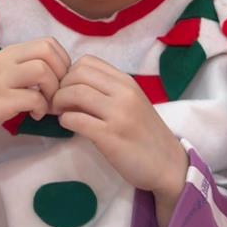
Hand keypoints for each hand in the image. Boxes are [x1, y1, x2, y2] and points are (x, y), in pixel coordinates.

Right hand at [0, 38, 69, 147]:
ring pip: (42, 71)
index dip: (62, 61)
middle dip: (61, 75)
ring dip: (52, 91)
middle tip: (56, 93)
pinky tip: (34, 115)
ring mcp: (0, 81)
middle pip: (47, 53)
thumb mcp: (2, 72)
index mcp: (9, 53)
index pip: (47, 43)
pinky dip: (41, 108)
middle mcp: (4, 62)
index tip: (59, 80)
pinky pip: (32, 98)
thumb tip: (60, 75)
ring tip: (47, 105)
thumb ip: (25, 68)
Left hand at [52, 56, 187, 202]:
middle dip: (60, 86)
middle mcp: (123, 93)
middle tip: (57, 101)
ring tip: (60, 112)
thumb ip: (106, 91)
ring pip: (74, 93)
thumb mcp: (130, 103)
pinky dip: (65, 120)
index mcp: (127, 82)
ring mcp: (117, 114)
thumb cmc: (145, 134)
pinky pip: (76, 119)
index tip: (66, 87)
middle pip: (77, 74)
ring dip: (59, 102)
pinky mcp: (110, 136)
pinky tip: (68, 125)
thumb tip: (70, 86)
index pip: (87, 61)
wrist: (168, 165)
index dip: (69, 73)